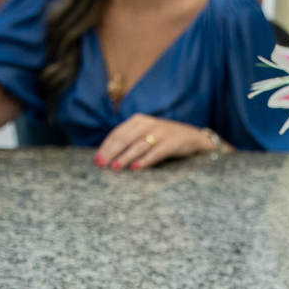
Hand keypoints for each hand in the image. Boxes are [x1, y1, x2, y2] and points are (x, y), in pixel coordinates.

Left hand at [94, 115, 216, 171]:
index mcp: (138, 120)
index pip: (117, 133)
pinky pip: (156, 152)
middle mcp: (148, 124)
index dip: (106, 146)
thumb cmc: (164, 138)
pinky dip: (145, 160)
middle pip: (125, 138)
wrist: (192, 137)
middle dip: (111, 152)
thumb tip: (108, 156)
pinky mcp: (171, 143)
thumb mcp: (146, 133)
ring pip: (138, 145)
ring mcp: (160, 133)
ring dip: (125, 157)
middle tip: (102, 164)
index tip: (97, 159)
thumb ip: (130, 139)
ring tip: (115, 167)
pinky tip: (136, 168)